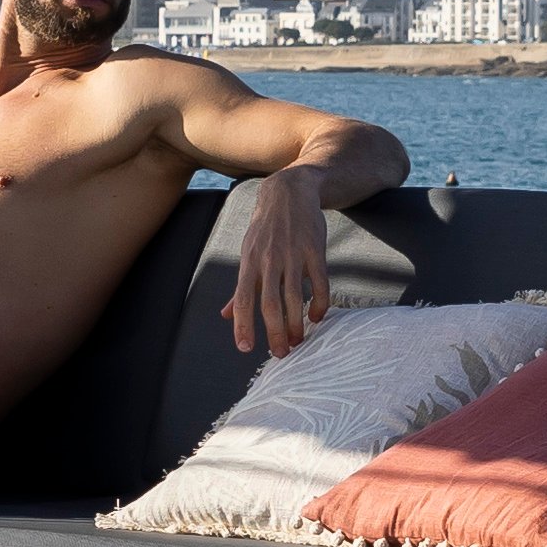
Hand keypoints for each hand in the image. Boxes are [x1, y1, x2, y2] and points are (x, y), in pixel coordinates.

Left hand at [209, 167, 336, 359]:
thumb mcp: (248, 254)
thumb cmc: (265, 229)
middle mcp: (269, 259)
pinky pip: (320, 283)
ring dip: (297, 323)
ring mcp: (293, 254)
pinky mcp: (315, 250)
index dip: (243, 324)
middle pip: (270, 302)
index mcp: (249, 262)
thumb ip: (240, 288)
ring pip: (295, 296)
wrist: (289, 193)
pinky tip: (317, 317)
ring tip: (298, 341)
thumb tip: (225, 315)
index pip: (243, 298)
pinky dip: (320, 303)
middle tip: (280, 354)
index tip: (245, 348)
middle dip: (274, 332)